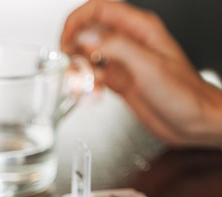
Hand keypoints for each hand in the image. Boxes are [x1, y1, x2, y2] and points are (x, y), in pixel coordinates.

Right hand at [61, 0, 221, 147]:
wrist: (194, 121)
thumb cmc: (184, 94)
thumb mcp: (148, 67)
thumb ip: (116, 48)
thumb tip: (85, 38)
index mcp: (139, 29)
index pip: (99, 9)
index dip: (77, 20)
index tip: (66, 40)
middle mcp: (129, 42)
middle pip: (87, 31)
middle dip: (73, 47)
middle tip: (70, 66)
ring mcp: (122, 61)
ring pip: (87, 54)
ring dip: (78, 68)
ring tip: (81, 82)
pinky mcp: (118, 80)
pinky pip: (92, 75)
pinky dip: (85, 83)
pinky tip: (91, 93)